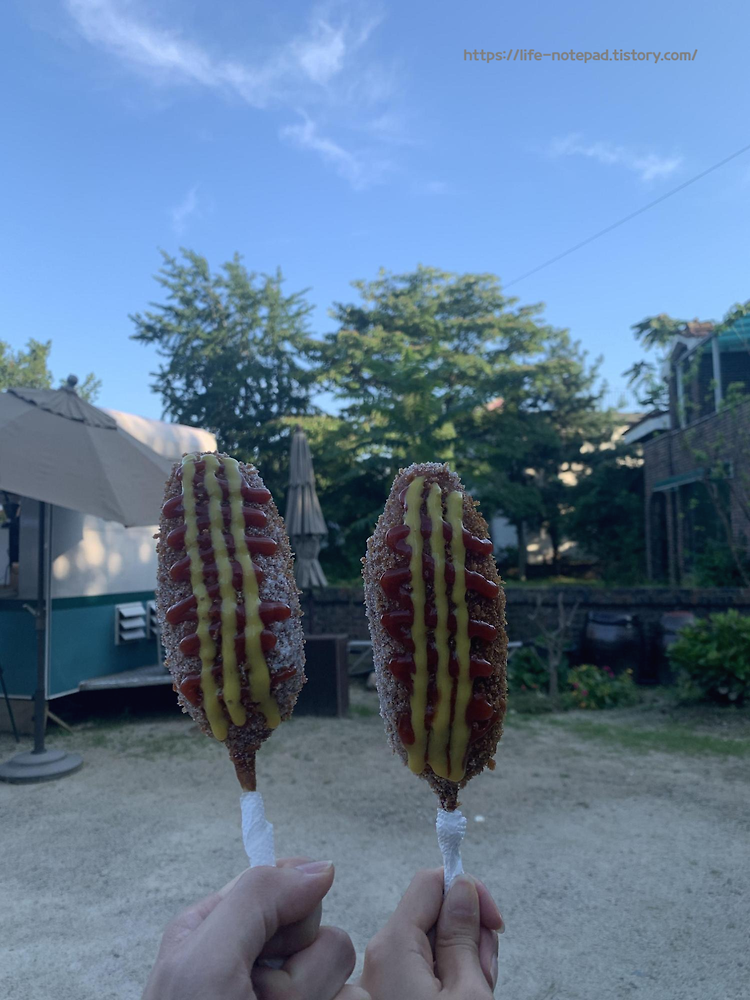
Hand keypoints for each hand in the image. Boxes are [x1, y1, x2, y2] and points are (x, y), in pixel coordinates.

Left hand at [143, 858, 368, 999]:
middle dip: (300, 975)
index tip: (267, 951)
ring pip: (344, 975)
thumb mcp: (203, 966)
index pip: (287, 888)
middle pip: (322, 934)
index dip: (289, 918)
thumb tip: (322, 867)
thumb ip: (257, 900)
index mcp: (219, 931)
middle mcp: (256, 964)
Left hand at [360, 869, 502, 998]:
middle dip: (468, 934)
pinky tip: (461, 998)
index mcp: (394, 947)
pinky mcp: (390, 993)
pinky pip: (424, 969)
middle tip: (485, 972)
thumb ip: (464, 935)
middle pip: (433, 914)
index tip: (494, 920)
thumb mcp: (466, 992)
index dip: (466, 891)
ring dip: (463, 961)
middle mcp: (381, 956)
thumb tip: (462, 887)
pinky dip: (449, 980)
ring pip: (433, 944)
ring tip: (476, 991)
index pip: (429, 882)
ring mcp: (383, 977)